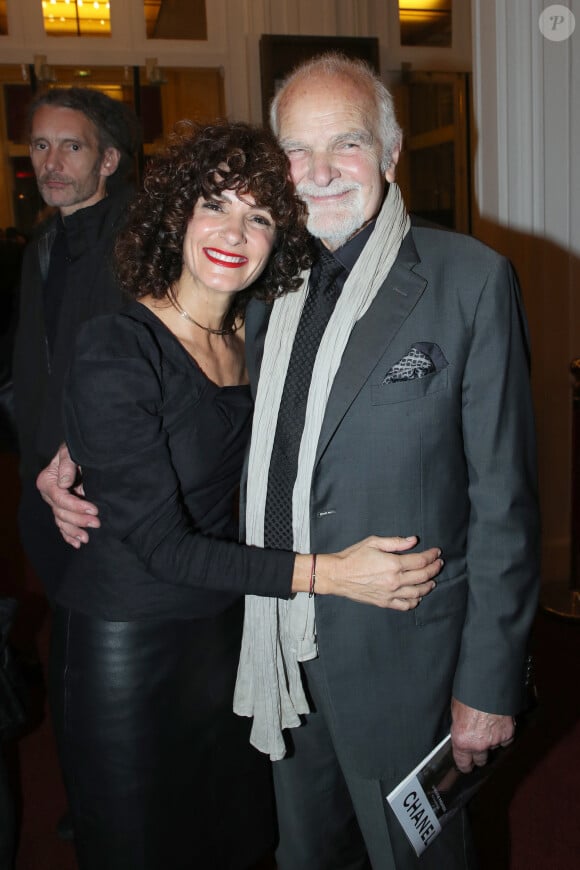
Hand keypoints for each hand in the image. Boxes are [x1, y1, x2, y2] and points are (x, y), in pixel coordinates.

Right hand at [36, 443, 99, 547]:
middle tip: (97, 523)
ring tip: (86, 538)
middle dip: (79, 520)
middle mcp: (49, 494)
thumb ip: (67, 464)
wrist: (80, 453)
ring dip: (74, 531)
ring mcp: (55, 503)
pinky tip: (77, 543)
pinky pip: (62, 525)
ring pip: (61, 521)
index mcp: (48, 481)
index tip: (94, 509)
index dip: (76, 506)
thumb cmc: (75, 450)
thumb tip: (64, 483)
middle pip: (60, 512)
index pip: (60, 498)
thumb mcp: (69, 452)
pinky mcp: (63, 509)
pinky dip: (68, 535)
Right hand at [317, 535, 440, 608]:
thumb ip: (395, 542)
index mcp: (393, 564)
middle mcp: (395, 580)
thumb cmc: (353, 557)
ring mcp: (390, 593)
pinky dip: (415, 601)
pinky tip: (418, 596)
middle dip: (434, 569)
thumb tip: (413, 540)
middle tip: (439, 564)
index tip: (436, 552)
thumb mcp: (373, 542)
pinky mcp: (385, 602)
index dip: (431, 556)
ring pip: (418, 592)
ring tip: (432, 580)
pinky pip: (405, 605)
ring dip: (428, 585)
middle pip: (423, 576)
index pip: (420, 561)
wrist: (337, 575)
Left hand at [450, 698, 514, 772]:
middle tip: (477, 746)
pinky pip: (505, 740)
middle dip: (479, 756)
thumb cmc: (468, 695)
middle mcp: (479, 744)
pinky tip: (498, 726)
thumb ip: (459, 727)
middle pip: (481, 760)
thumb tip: (460, 731)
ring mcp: (495, 740)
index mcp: (462, 740)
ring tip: (487, 729)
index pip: (463, 763)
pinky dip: (503, 735)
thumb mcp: (455, 712)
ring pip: (494, 749)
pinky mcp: (508, 733)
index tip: (466, 766)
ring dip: (491, 742)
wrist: (486, 685)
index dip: (464, 765)